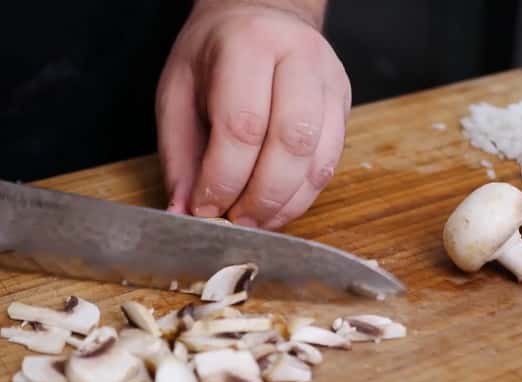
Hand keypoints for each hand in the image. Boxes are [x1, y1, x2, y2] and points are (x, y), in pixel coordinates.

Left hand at [156, 0, 350, 229]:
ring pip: (319, 158)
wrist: (262, 16)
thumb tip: (183, 212)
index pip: (242, 124)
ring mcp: (329, 80)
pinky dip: (303, 195)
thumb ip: (179, 155)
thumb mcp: (177, 93)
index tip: (204, 207)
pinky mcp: (344, 103)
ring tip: (254, 221)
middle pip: (291, 141)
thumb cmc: (214, 55)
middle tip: (234, 221)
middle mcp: (298, 56)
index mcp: (248, 44)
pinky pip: (331, 162)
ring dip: (285, 203)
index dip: (223, 178)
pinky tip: (277, 207)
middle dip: (260, 196)